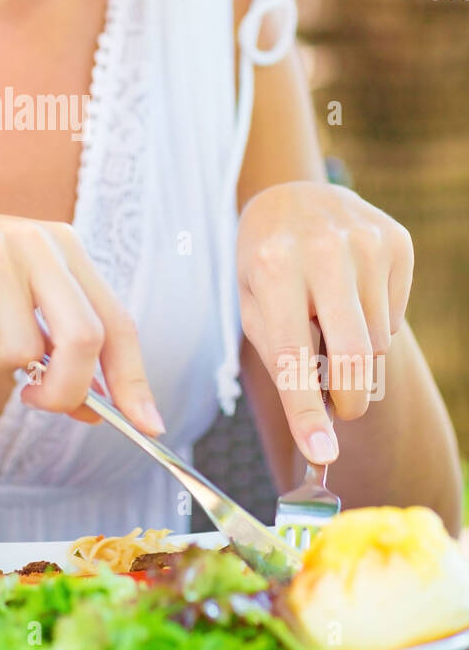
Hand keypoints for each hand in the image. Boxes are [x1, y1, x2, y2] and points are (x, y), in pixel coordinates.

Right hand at [0, 201, 164, 436]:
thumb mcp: (13, 305)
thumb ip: (55, 347)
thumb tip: (97, 410)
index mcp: (62, 246)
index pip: (116, 321)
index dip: (133, 378)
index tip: (148, 425)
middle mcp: (36, 242)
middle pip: (83, 340)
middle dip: (64, 390)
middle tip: (33, 401)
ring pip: (19, 354)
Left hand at [236, 181, 413, 462]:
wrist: (293, 196)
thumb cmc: (266, 264)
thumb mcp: (252, 305)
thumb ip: (281, 360)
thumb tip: (317, 432)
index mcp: (274, 266)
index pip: (293, 355)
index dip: (306, 411)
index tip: (322, 453)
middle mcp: (322, 250)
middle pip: (352, 356)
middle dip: (347, 399)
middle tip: (339, 410)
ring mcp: (366, 242)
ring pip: (378, 342)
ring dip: (356, 354)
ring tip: (329, 322)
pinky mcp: (397, 242)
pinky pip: (395, 317)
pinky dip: (373, 324)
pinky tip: (350, 296)